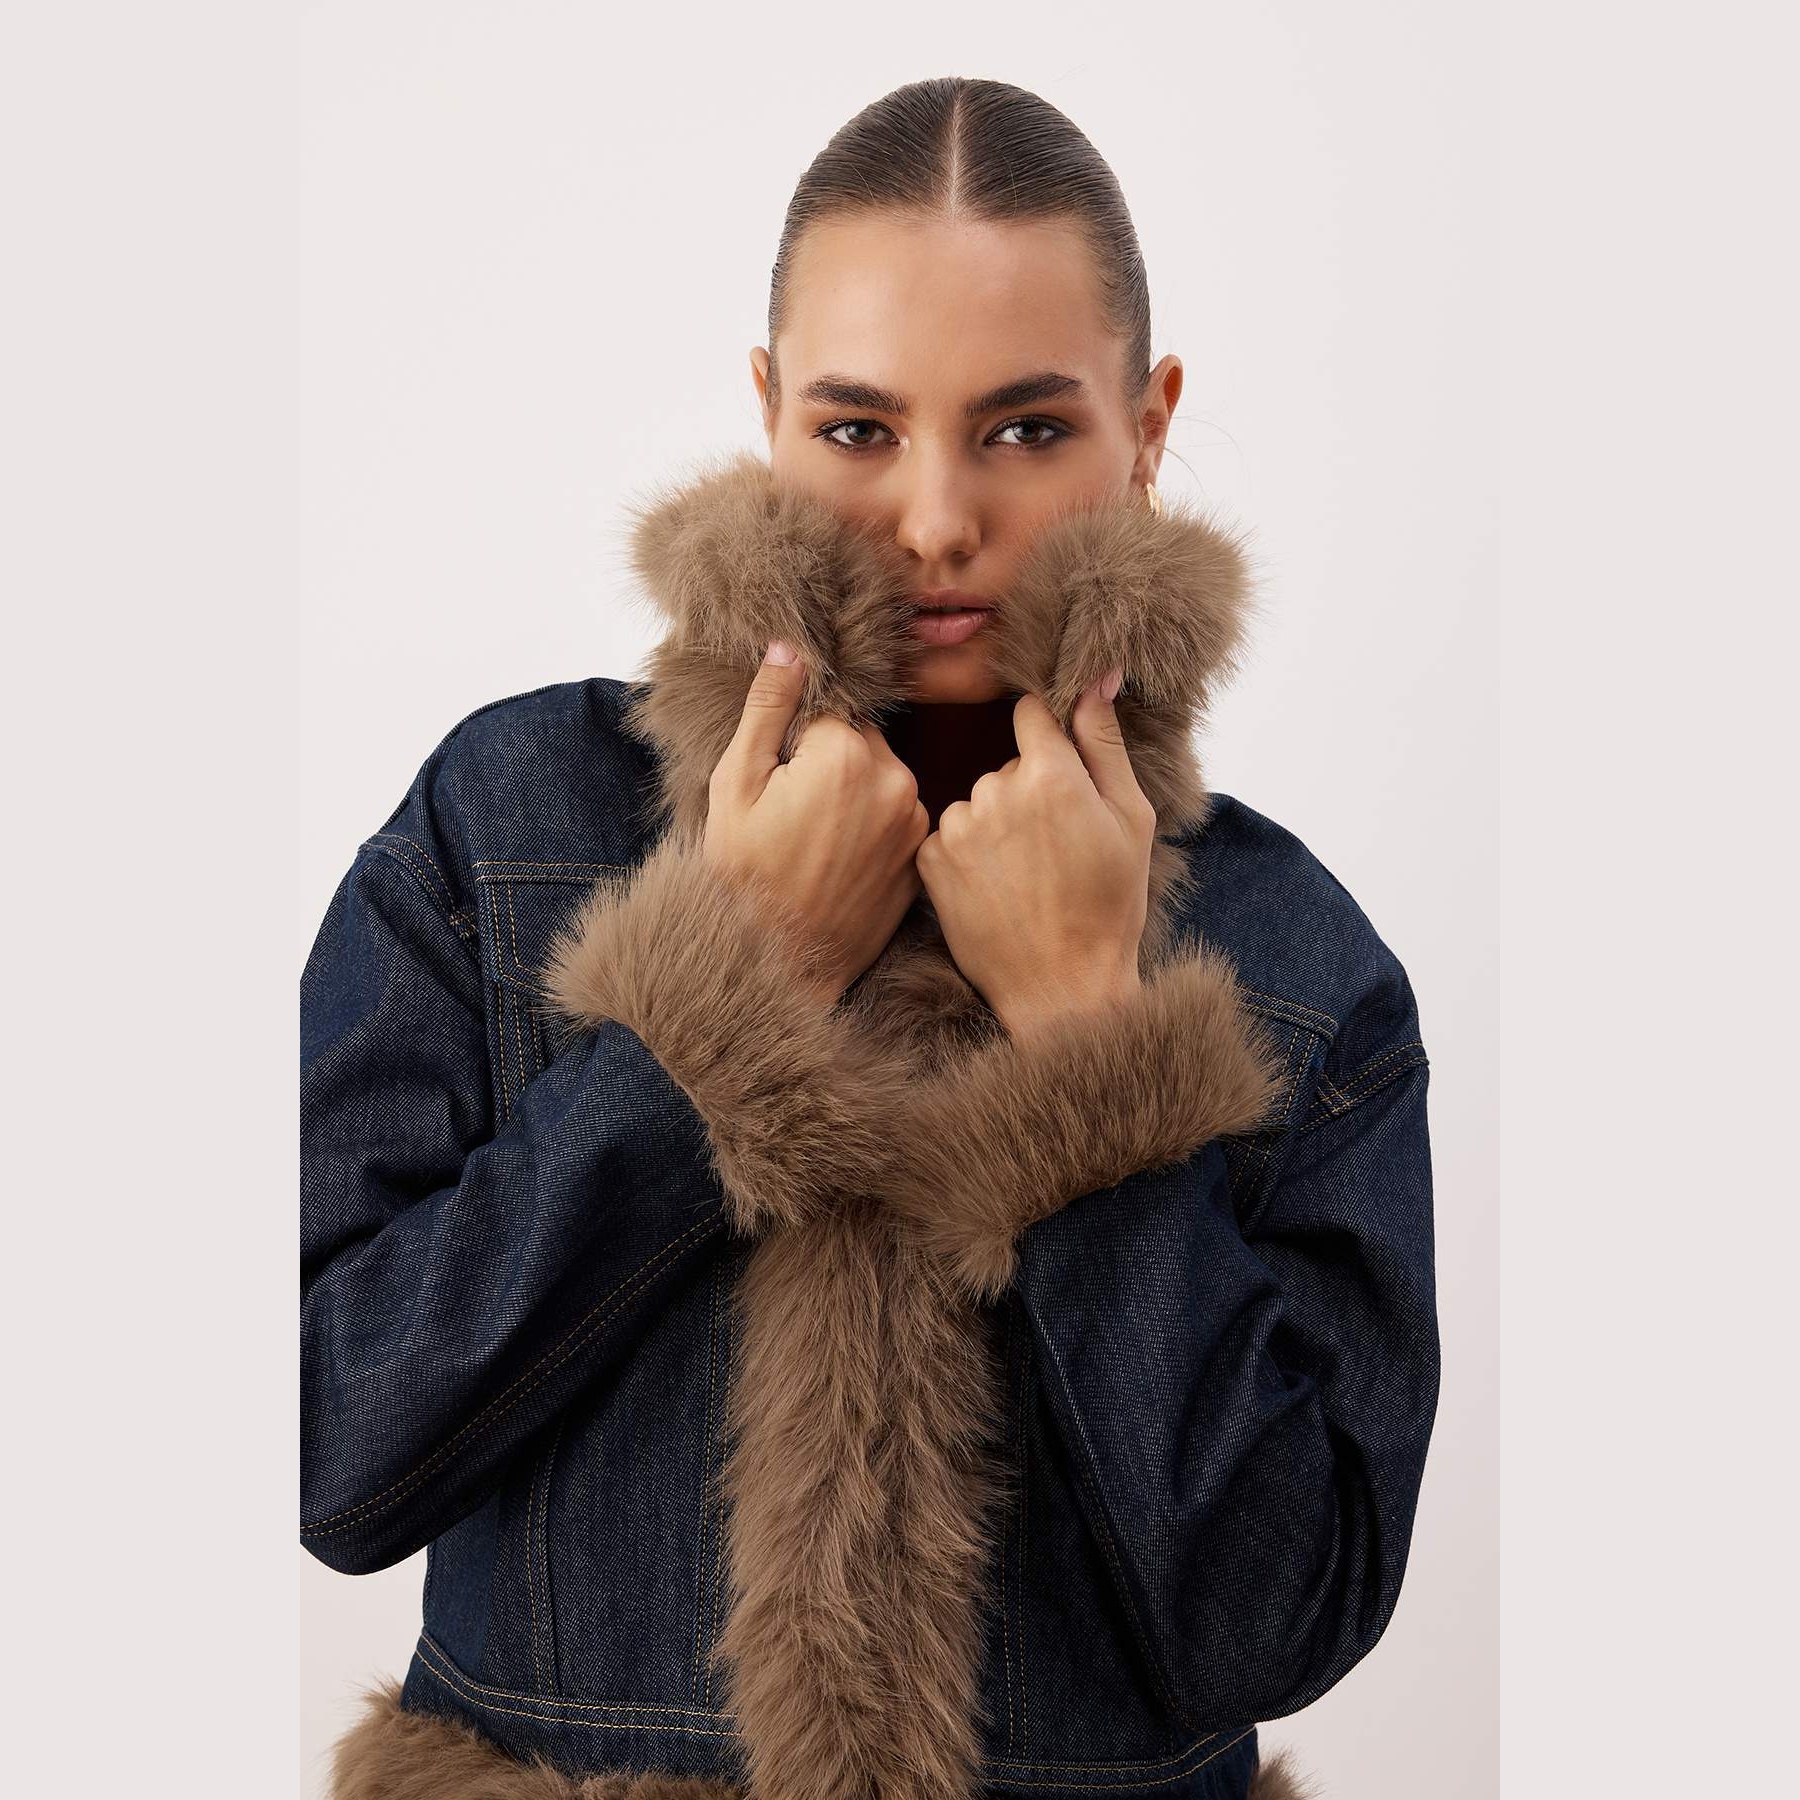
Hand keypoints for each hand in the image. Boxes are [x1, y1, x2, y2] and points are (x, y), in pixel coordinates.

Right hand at [703, 640, 929, 1006]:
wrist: (776, 963)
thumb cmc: (743, 875)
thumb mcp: (735, 784)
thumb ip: (768, 708)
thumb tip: (790, 648)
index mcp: (846, 753)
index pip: (827, 711)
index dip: (795, 741)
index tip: (779, 776)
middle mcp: (895, 780)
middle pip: (859, 741)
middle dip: (827, 762)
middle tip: (791, 812)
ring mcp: (914, 822)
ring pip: (880, 779)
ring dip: (852, 795)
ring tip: (813, 841)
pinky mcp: (919, 857)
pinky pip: (895, 819)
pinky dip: (870, 829)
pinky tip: (837, 860)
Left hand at [915, 671, 1153, 1039]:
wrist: (1061, 986)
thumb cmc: (1109, 905)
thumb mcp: (1130, 819)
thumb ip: (1105, 741)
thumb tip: (1096, 675)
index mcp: (1050, 773)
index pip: (1032, 715)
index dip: (1049, 739)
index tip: (1059, 767)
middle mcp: (995, 789)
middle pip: (1009, 764)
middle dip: (1030, 792)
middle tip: (1057, 848)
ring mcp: (958, 825)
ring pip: (979, 800)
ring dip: (998, 824)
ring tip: (1027, 875)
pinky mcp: (930, 858)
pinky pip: (951, 833)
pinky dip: (969, 853)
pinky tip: (996, 887)